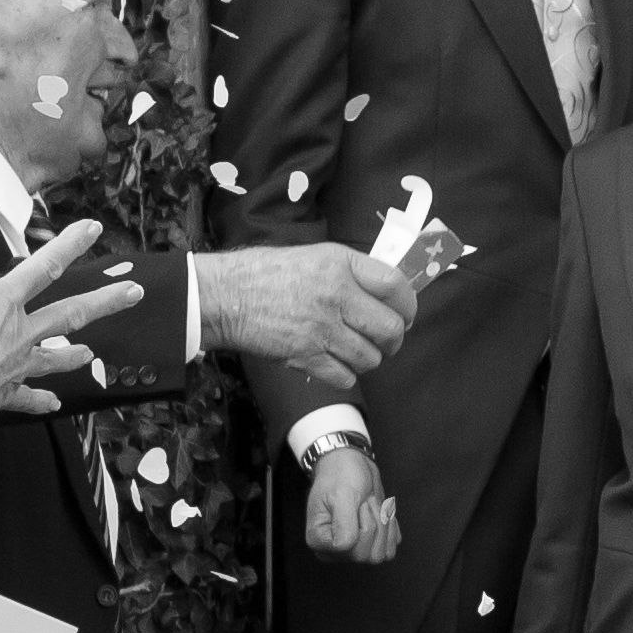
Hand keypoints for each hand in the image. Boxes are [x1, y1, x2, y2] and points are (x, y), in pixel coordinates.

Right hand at [0, 206, 144, 464]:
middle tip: (135, 292)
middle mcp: (19, 334)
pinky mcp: (4, 394)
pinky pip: (27, 396)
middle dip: (105, 300)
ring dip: (74, 354)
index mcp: (2, 305)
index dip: (69, 244)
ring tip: (90, 353)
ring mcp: (16, 366)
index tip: (94, 229)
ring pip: (55, 357)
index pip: (43, 266)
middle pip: (70, 313)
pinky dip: (40, 399)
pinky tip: (54, 403)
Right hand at [201, 243, 416, 390]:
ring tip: (356, 350)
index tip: (406, 313)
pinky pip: (345, 376)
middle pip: (391, 328)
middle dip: (394, 339)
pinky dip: (346, 374)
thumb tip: (385, 291)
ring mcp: (322, 329)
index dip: (409, 304)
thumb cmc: (265, 272)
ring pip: (370, 357)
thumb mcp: (314, 255)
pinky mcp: (305, 356)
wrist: (224, 296)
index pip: (395, 285)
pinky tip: (335, 362)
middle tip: (386, 340)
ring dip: (368, 358)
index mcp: (340, 264)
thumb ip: (351, 271)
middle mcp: (336, 295)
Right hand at [302, 441, 401, 564]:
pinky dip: (391, 528)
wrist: (351, 465)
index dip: (360, 525)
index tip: (358, 504)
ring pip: (380, 555)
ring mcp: (353, 549)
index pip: (348, 548)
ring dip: (384, 526)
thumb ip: (344, 525)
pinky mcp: (370, 544)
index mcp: (318, 541)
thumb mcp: (342, 496)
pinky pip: (390, 548)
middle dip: (374, 523)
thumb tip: (347, 547)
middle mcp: (335, 551)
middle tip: (368, 502)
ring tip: (374, 506)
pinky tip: (381, 512)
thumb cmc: (341, 476)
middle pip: (366, 555)